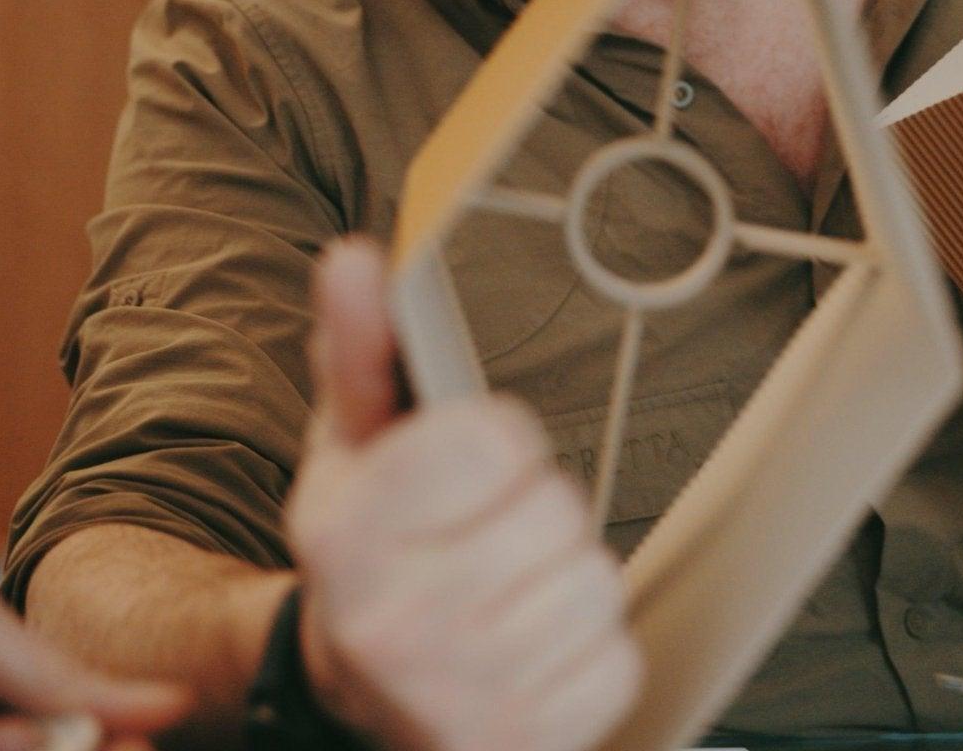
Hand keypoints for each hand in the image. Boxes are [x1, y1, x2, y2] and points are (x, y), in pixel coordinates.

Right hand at [287, 240, 642, 750]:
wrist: (360, 700)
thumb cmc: (370, 555)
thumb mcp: (351, 447)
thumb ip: (361, 348)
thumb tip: (359, 261)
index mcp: (347, 533)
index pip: (491, 440)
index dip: (493, 440)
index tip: (467, 464)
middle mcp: (395, 622)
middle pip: (554, 507)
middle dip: (533, 507)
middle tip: (485, 533)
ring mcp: (461, 694)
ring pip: (594, 579)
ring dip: (564, 574)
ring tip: (507, 589)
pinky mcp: (524, 743)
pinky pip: (615, 655)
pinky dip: (586, 646)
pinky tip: (529, 645)